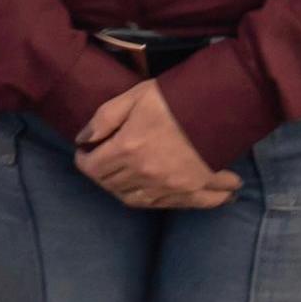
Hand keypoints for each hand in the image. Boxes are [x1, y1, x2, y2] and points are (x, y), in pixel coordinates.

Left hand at [78, 80, 236, 209]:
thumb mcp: (132, 97)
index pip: (93, 168)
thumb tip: (83, 140)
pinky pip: (177, 205)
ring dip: (129, 193)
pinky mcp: (194, 188)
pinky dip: (174, 204)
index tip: (85, 152)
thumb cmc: (172, 96)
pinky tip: (171, 196)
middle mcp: (146, 174)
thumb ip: (104, 119)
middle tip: (104, 164)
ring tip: (127, 181)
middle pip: (113, 186)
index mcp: (127, 149)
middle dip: (103, 176)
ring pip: (139, 201)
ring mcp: (170, 186)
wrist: (217, 102)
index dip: (84, 160)